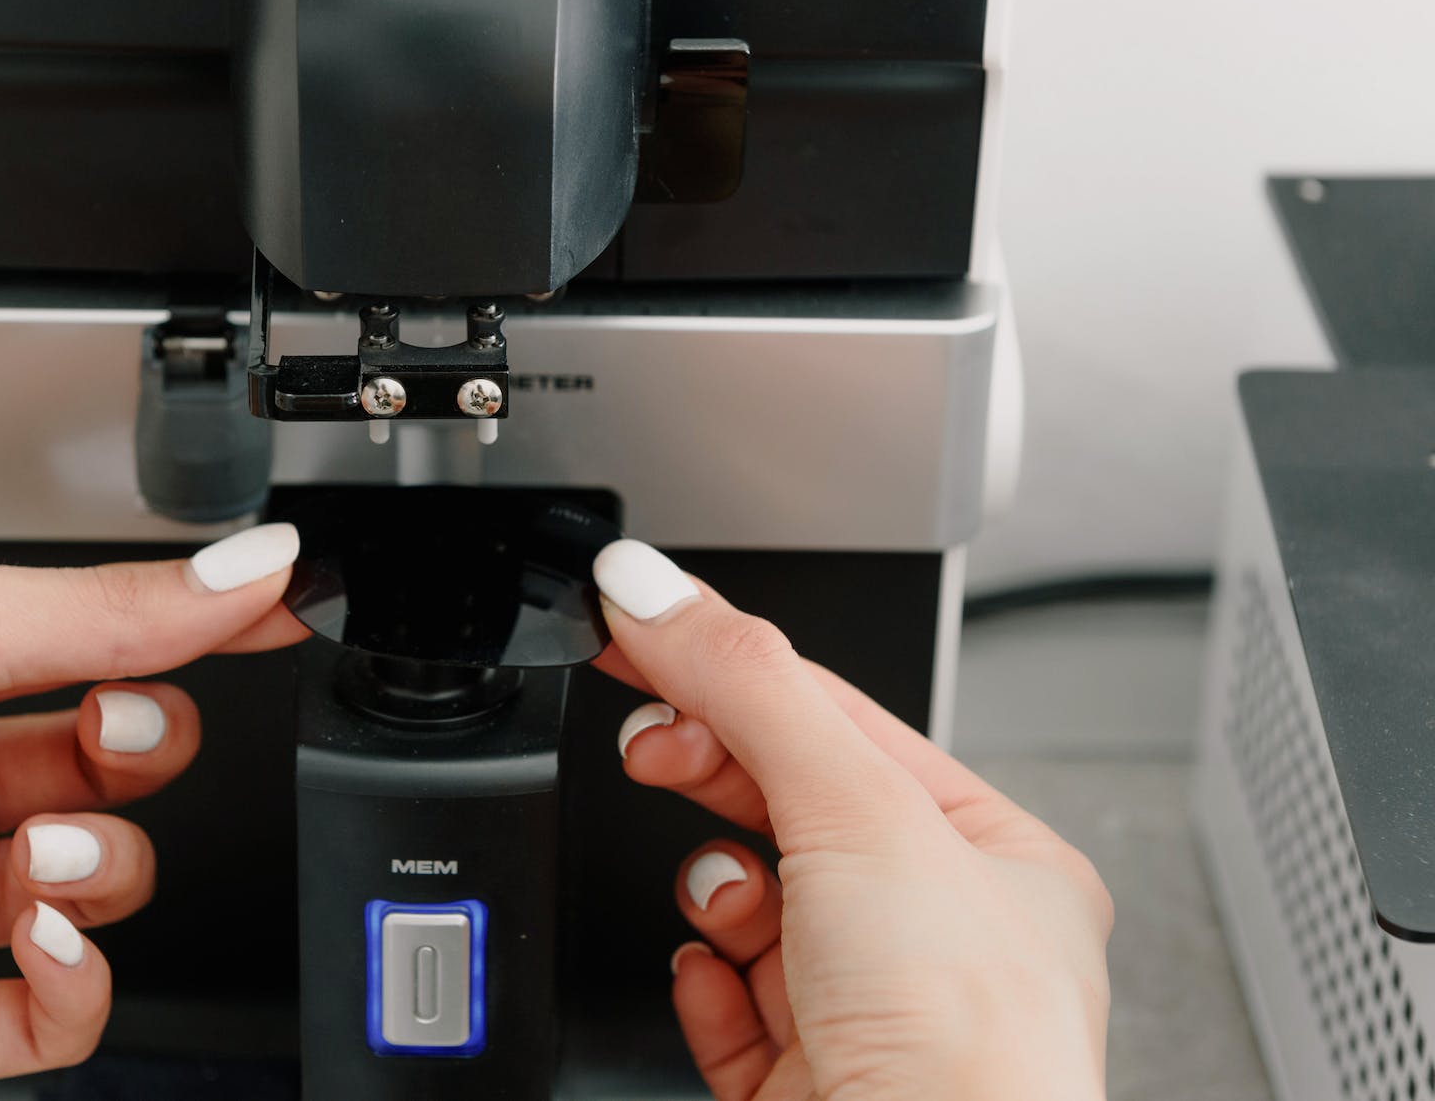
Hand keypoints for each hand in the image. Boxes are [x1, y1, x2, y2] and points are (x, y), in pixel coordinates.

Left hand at [0, 525, 304, 1100]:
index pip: (102, 663)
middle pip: (112, 779)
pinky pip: (54, 1019)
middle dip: (147, 751)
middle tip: (124, 732)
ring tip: (53, 843)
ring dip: (108, 862)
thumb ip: (116, 607)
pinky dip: (81, 980)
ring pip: (96, 894)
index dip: (190, 646)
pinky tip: (47, 934)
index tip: (272, 617)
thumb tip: (251, 569)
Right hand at [591, 540, 1112, 1100]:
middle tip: (647, 736)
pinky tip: (712, 975)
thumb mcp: (857, 812)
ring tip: (722, 899)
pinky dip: (704, 981)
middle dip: (712, 769)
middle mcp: (942, 941)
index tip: (644, 623)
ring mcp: (870, 1017)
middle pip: (790, 807)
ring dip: (717, 889)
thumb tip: (656, 590)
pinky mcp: (802, 1086)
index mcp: (998, 862)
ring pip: (753, 908)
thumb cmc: (966, 1052)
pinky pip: (726, 1003)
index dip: (736, 669)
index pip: (844, 723)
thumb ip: (748, 688)